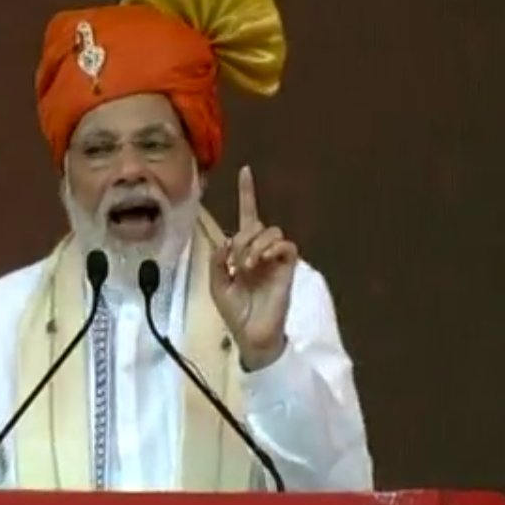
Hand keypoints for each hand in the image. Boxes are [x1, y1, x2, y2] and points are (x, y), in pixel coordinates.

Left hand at [209, 165, 297, 370]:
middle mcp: (260, 250)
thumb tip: (225, 241)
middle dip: (242, 239)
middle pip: (254, 224)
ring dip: (255, 244)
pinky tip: (262, 262)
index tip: (246, 170)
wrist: (251, 334)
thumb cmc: (235, 312)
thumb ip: (216, 261)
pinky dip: (271, 248)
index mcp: (242, 252)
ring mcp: (275, 258)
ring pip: (271, 231)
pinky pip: (286, 245)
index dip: (247, 193)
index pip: (247, 216)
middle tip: (235, 263)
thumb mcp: (216, 285)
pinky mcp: (287, 267)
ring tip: (247, 265)